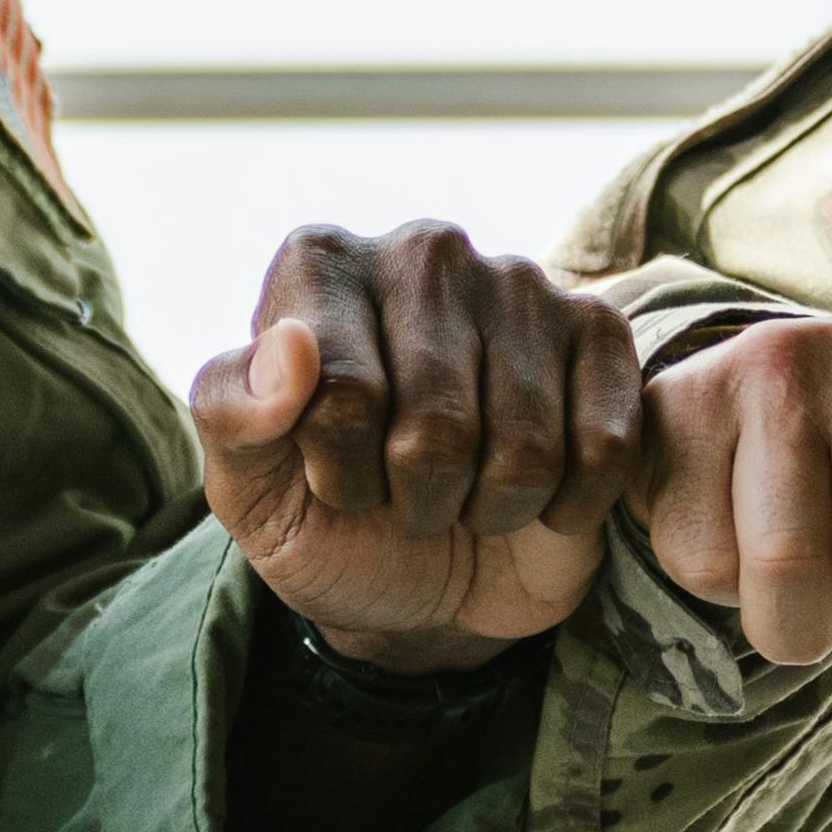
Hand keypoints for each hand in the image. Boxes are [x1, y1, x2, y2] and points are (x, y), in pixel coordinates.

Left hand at [190, 223, 643, 671]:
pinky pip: (599, 450)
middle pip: (434, 426)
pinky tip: (536, 491)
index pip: (339, 393)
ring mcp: (520, 281)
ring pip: (522, 448)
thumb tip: (290, 350)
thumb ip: (232, 416)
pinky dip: (561, 506)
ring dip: (488, 507)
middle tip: (406, 492)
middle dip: (416, 497)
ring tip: (466, 488)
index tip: (335, 477)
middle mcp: (423, 250)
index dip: (341, 473)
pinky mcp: (599, 330)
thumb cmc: (331, 521)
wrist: (433, 580)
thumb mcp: (251, 493)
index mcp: (319, 266)